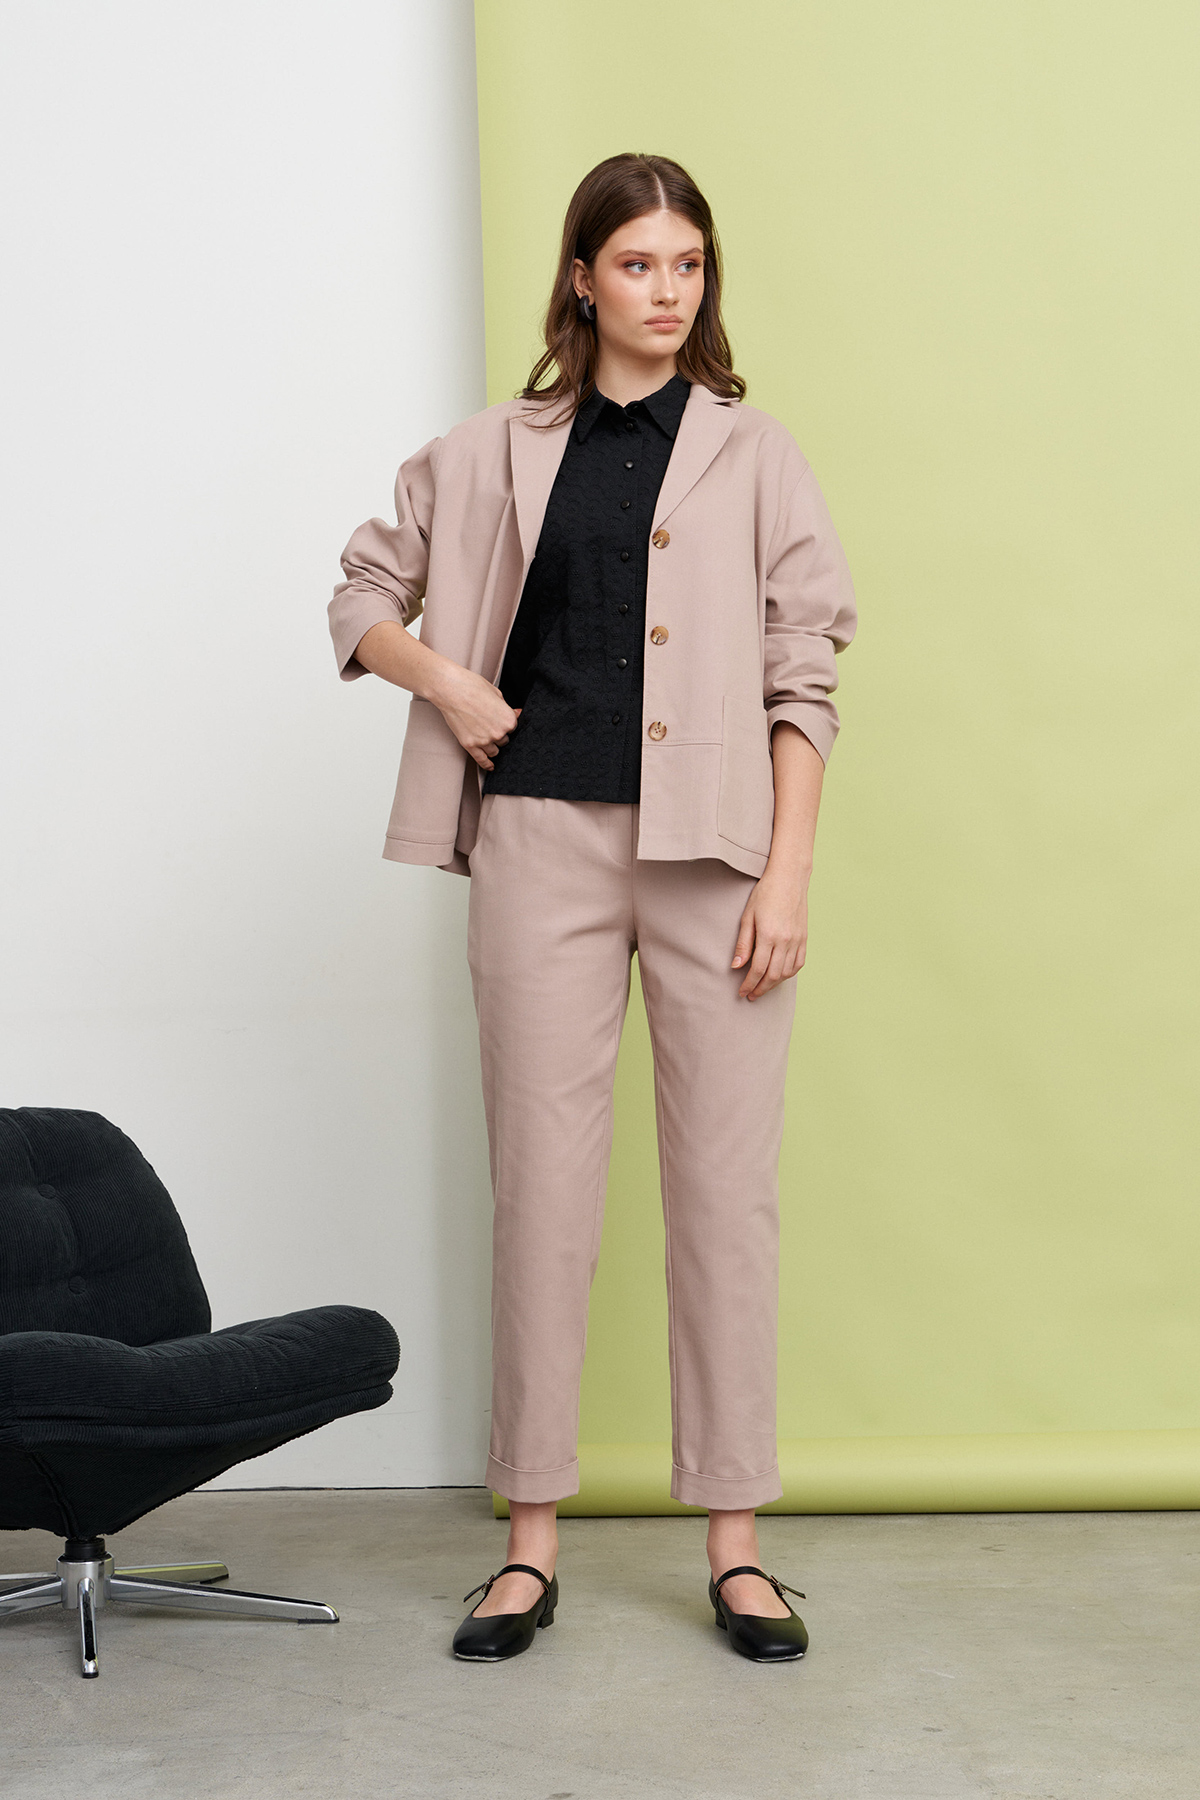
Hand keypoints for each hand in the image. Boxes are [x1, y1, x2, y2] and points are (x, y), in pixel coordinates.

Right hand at [429, 662, 520, 769]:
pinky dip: (487, 764)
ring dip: (492, 746)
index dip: (505, 723)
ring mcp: (484, 741)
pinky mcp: (470, 745)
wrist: (451, 689)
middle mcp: (499, 733)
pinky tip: (491, 766)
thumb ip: (507, 707)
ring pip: (495, 751)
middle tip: (489, 725)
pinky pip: (482, 760)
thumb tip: (518, 713)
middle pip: (504, 741)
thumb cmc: (472, 686)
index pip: (513, 728)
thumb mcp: (496, 693)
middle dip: (499, 735)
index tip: (499, 720)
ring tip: (486, 738)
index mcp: (508, 719)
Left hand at [731, 865, 808, 999]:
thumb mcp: (747, 916)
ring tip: (763, 987)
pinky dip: (789, 974)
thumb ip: (743, 943)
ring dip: (774, 984)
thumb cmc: (765, 894)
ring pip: (787, 972)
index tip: (742, 992)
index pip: (758, 969)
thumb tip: (736, 966)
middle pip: (773, 975)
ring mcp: (797, 940)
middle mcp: (785, 941)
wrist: (789, 878)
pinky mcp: (804, 938)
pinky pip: (798, 963)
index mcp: (769, 935)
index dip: (749, 984)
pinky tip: (780, 976)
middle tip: (751, 995)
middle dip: (760, 988)